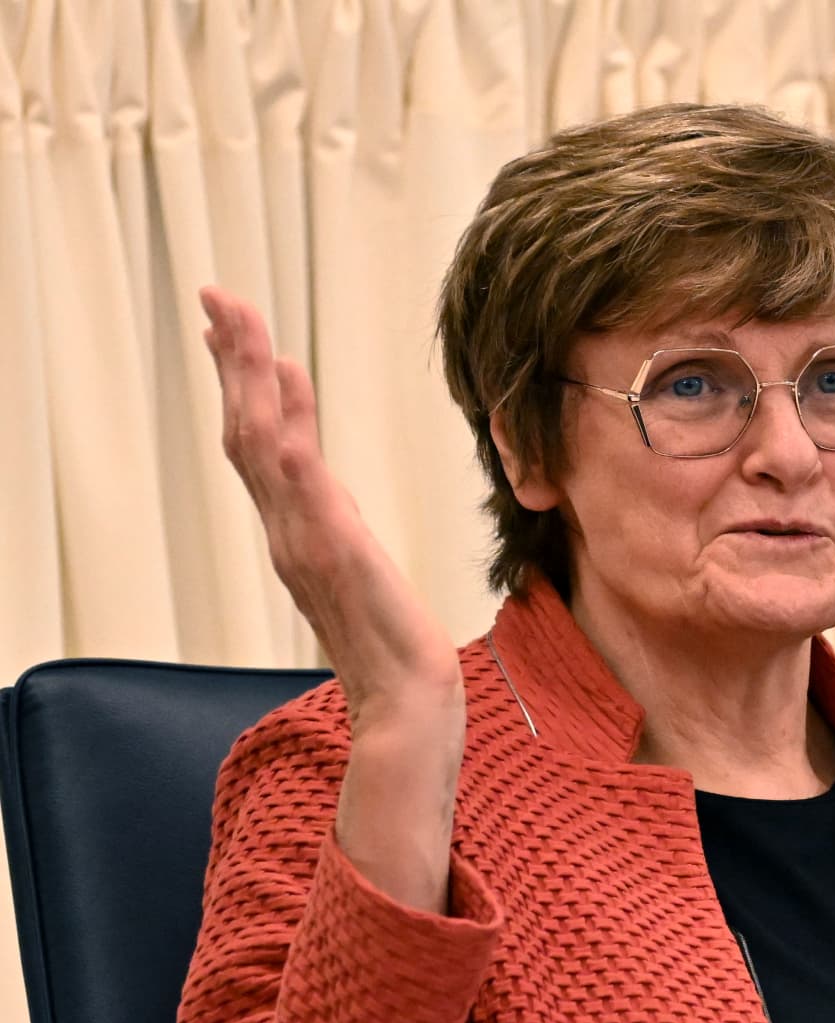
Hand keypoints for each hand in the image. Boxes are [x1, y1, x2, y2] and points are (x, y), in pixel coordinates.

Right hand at [201, 285, 465, 909]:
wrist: (409, 704)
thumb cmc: (391, 648)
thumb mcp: (362, 572)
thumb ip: (338, 530)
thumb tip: (332, 495)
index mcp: (298, 532)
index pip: (259, 444)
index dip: (243, 384)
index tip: (229, 329)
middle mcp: (290, 532)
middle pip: (247, 431)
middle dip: (233, 361)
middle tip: (216, 297)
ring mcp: (306, 542)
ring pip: (262, 445)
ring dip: (249, 379)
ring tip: (237, 321)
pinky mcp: (335, 554)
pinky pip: (303, 482)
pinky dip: (287, 430)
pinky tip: (282, 386)